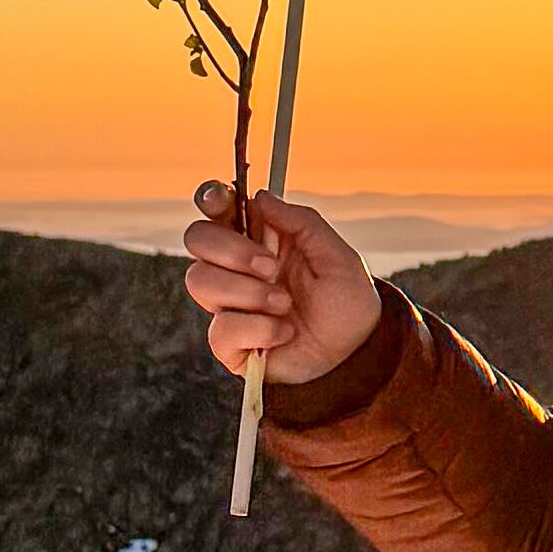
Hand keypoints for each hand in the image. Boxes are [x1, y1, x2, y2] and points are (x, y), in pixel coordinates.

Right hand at [182, 185, 378, 389]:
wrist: (354, 355)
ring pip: (200, 281)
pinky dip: (260, 329)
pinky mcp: (228, 343)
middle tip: (272, 268)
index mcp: (259, 241)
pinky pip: (221, 328)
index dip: (212, 198)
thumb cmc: (345, 303)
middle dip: (232, 250)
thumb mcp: (336, 256)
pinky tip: (284, 333)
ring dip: (249, 292)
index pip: (219, 211)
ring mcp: (228, 305)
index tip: (223, 198)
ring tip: (285, 305)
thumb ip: (302, 222)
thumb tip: (260, 196)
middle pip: (197, 239)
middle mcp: (236, 269)